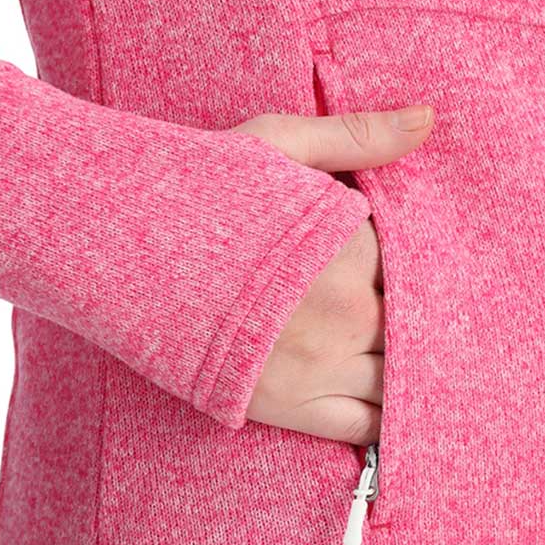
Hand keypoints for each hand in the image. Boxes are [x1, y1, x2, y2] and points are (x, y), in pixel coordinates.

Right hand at [231, 104, 434, 443]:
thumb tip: (428, 118)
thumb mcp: (277, 143)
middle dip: (424, 321)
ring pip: (402, 380)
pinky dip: (389, 420)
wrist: (116, 243)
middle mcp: (347, 309)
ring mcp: (320, 364)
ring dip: (415, 373)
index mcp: (351, 243)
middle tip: (428, 319)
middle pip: (419, 326)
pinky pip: (365, 427)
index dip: (420, 267)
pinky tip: (398, 409)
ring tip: (419, 363)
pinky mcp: (287, 406)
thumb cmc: (197, 184)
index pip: (419, 263)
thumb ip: (358, 135)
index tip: (413, 269)